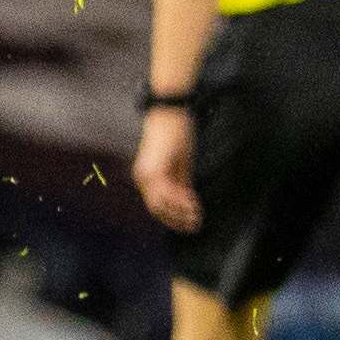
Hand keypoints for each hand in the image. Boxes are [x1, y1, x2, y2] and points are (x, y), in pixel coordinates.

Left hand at [134, 106, 200, 231]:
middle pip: (157, 209)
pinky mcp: (155, 170)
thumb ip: (181, 182)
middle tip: (195, 226)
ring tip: (197, 218)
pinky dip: (181, 201)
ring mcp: (147, 174)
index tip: (190, 223)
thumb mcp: (180, 163)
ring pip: (161, 204)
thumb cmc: (176, 135)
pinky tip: (194, 204)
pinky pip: (167, 193)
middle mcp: (142, 178)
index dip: (173, 216)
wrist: (170, 113)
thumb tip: (187, 202)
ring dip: (180, 213)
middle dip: (176, 219)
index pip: (157, 205)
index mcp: (145, 177)